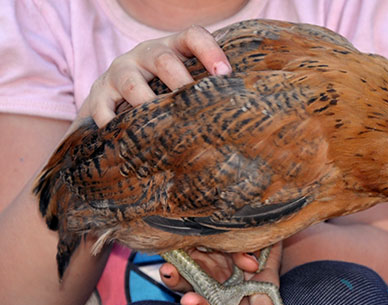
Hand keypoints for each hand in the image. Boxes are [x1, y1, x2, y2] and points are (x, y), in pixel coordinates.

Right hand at [74, 25, 231, 129]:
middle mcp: (145, 55)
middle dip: (179, 79)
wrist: (113, 94)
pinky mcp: (99, 94)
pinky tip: (123, 137)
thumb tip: (240, 116)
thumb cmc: (162, 91)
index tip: (225, 74)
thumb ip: (204, 91)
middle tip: (193, 102)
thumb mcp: (182, 83)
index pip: (193, 36)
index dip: (210, 51)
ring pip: (131, 83)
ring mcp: (120, 72)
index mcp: (172, 49)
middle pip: (163, 59)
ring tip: (160, 123)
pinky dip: (111, 122)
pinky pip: (102, 107)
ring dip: (146, 102)